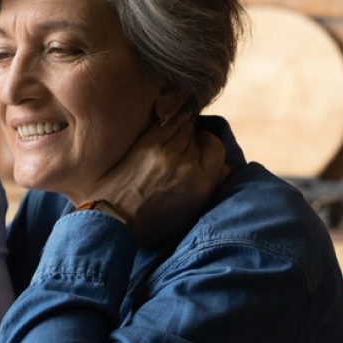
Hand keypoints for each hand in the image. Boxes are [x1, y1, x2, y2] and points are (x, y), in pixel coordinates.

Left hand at [87, 117, 228, 245]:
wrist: (115, 220)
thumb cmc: (153, 221)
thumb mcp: (191, 211)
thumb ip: (211, 186)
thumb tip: (227, 167)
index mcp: (202, 183)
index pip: (216, 147)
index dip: (208, 143)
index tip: (201, 143)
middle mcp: (188, 166)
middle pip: (197, 136)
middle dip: (192, 136)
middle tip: (182, 141)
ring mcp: (166, 153)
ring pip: (182, 126)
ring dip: (179, 126)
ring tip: (172, 132)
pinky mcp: (146, 145)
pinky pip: (164, 124)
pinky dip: (166, 121)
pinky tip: (163, 123)